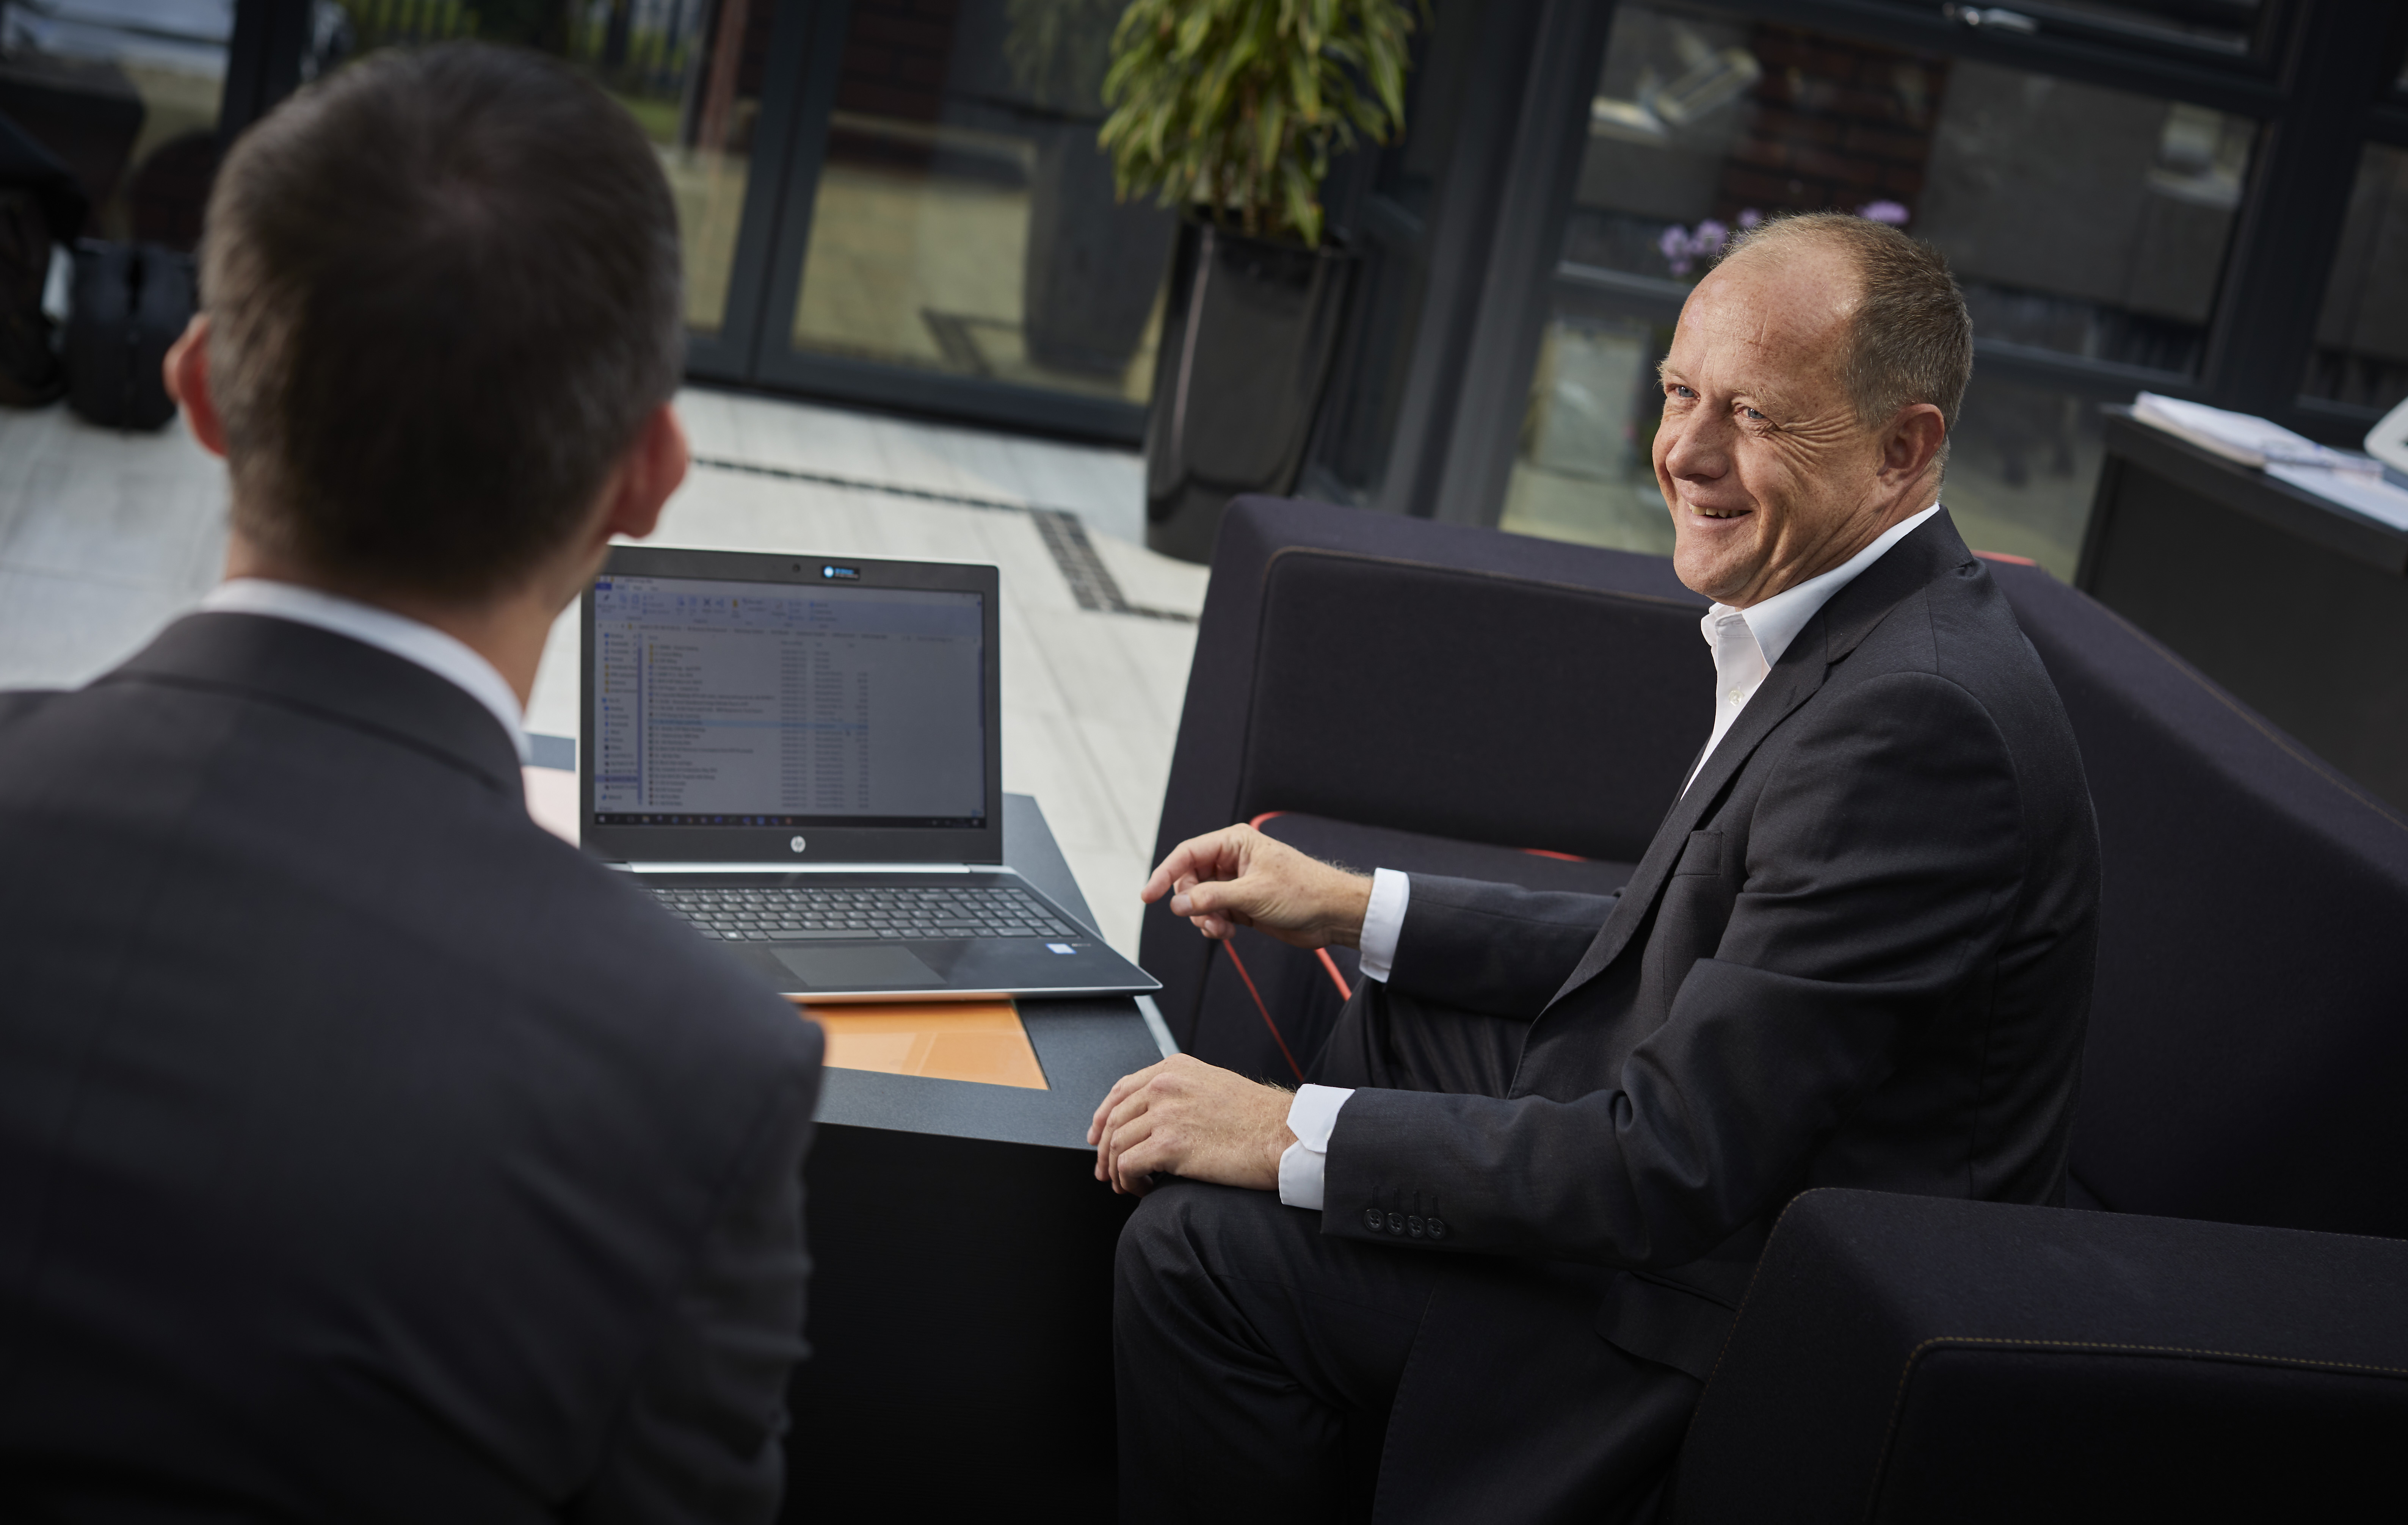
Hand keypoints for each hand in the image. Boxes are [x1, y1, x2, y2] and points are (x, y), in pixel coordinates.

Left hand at [1087, 1055, 1296, 1196]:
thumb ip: (1182, 1092)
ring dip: (1117, 1171)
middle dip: (1104, 1150)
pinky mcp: (1170, 1144)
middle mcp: (1166, 1086)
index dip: (1102, 1116)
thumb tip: (1156, 1115)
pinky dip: (1129, 1181)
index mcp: (1175, 1069)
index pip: (1121, 1089)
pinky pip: (1128, 1166)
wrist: (1283, 1134)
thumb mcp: (1214, 1085)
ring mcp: (1166, 1113)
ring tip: (1129, 1186)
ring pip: (1117, 1144)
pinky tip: (1143, 1190)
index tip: (1097, 1136)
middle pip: (1114, 1119)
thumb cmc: (1258, 1117)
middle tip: (1105, 1172)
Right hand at [1139, 823, 1371, 948]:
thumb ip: (1212, 897)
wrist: (1332, 914)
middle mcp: (1232, 860)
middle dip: (1192, 903)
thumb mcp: (1253, 894)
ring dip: (1205, 918)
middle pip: (1190, 880)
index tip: (1149, 895)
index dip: (1165, 874)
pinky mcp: (1242, 904)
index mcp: (1235, 842)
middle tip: (1204, 919)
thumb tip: (1179, 903)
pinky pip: (1214, 913)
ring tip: (1222, 929)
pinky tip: (1230, 932)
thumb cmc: (1304, 891)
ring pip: (1200, 900)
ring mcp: (1236, 883)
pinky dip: (1215, 925)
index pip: (1187, 854)